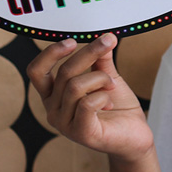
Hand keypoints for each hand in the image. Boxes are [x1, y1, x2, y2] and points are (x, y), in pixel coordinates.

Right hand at [27, 33, 154, 163]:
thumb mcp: (107, 77)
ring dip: (101, 78)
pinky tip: (109, 103)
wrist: (134, 134)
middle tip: (109, 41)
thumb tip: (102, 37)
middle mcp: (53, 109)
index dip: (50, 54)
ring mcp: (64, 123)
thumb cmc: (118, 107)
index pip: (37, 71)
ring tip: (112, 84)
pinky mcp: (80, 133)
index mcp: (54, 95)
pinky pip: (87, 103)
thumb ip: (100, 60)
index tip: (73, 40)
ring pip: (75, 86)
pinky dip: (103, 96)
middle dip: (89, 52)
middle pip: (64, 72)